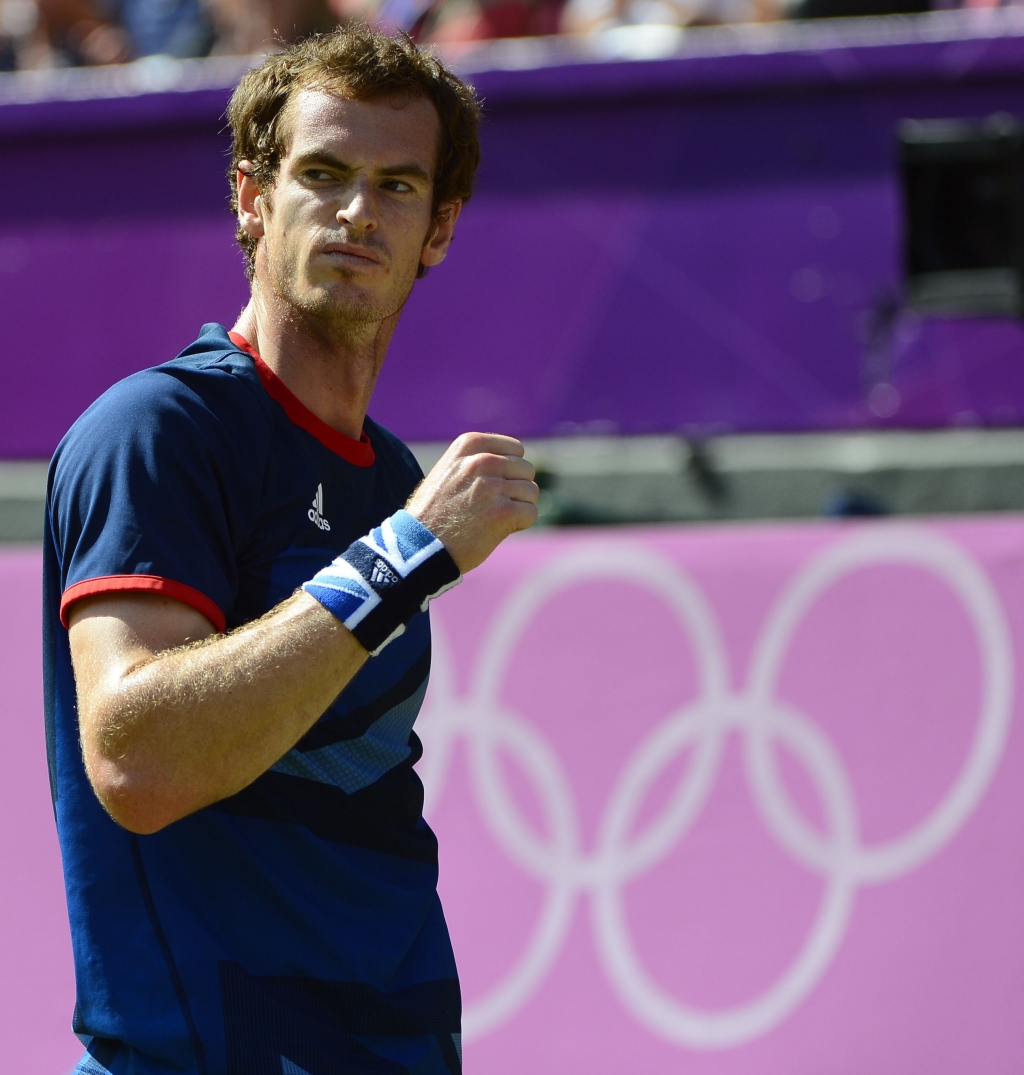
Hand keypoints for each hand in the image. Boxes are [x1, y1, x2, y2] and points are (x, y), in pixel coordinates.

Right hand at [406, 433, 539, 572]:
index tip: (491, 486)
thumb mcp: (449, 470)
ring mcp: (493, 486)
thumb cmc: (434, 512)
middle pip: (526, 470)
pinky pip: (531, 513)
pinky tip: (498, 529)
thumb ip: (478, 459)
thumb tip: (515, 460)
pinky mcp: (504, 513)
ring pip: (531, 492)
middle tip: (491, 506)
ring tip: (492, 518)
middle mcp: (483, 461)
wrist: (420, 546)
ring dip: (518, 507)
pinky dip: (520, 524)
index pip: (516, 449)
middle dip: (515, 489)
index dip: (509, 470)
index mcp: (469, 445)